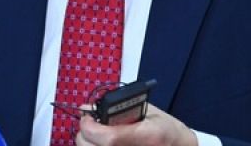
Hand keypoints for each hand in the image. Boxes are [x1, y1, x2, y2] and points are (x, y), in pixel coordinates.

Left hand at [75, 104, 197, 145]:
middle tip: (89, 125)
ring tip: (96, 135)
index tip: (87, 117)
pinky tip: (100, 143)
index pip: (109, 138)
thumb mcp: (148, 111)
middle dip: (84, 135)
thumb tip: (89, 108)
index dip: (91, 127)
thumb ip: (118, 108)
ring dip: (88, 144)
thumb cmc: (166, 129)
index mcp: (147, 136)